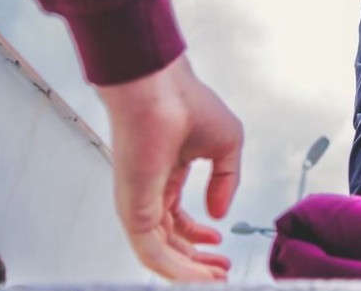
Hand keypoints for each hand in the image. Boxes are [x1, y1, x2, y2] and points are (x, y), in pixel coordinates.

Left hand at [96, 54, 242, 280]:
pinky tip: (196, 276)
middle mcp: (150, 192)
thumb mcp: (227, 145)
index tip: (220, 247)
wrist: (160, 89)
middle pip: (170, 241)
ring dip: (189, 271)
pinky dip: (175, 268)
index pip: (179, 219)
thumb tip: (220, 212)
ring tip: (214, 279)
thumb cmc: (188, 102)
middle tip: (219, 273)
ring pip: (160, 253)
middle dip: (196, 261)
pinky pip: (152, 251)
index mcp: (167, 174)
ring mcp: (139, 202)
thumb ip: (226, 182)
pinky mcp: (134, 209)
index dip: (200, 238)